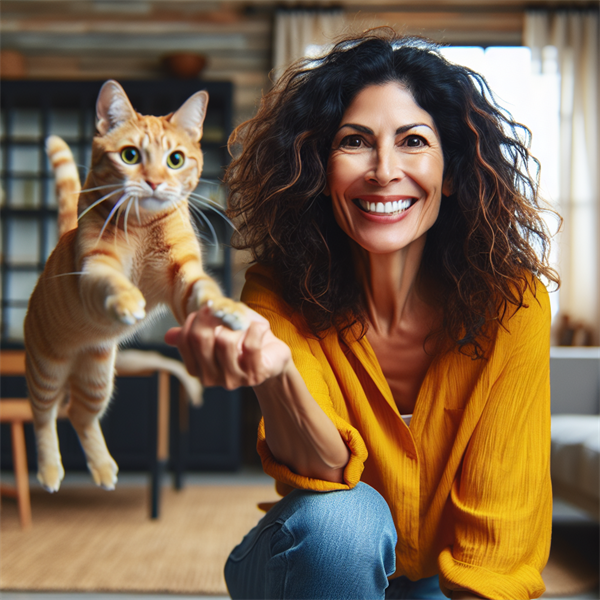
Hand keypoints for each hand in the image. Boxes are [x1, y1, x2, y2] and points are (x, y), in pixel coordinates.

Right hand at [164, 305, 291, 388]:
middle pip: (201, 338)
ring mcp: (233, 379)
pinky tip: (259, 327)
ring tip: (243, 325)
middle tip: (224, 310)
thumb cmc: (242, 338)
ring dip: (235, 325)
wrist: (272, 354)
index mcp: (197, 367)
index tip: (209, 309)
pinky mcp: (255, 374)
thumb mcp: (217, 329)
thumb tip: (169, 336)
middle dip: (212, 316)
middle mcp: (211, 378)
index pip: (186, 339)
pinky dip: (255, 330)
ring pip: (225, 341)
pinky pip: (250, 345)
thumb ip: (194, 332)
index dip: (196, 318)